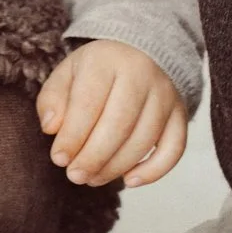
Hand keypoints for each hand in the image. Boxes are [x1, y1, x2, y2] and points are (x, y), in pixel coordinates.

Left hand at [36, 41, 186, 187]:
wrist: (143, 52)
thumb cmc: (97, 70)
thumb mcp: (68, 73)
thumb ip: (52, 99)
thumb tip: (51, 128)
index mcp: (107, 60)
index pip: (89, 103)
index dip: (72, 136)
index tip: (59, 159)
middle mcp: (142, 75)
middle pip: (119, 124)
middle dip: (94, 157)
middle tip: (75, 176)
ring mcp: (165, 95)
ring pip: (144, 140)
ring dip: (116, 167)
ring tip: (93, 178)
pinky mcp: (180, 114)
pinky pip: (174, 148)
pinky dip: (154, 170)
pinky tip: (130, 180)